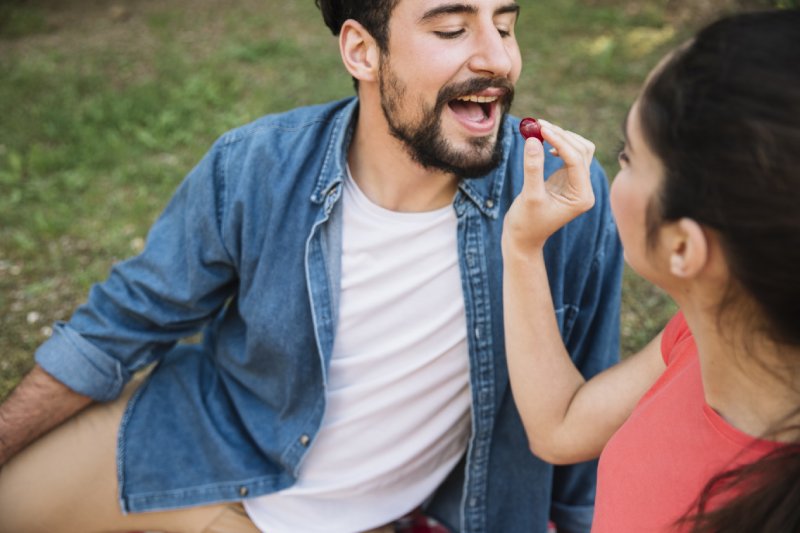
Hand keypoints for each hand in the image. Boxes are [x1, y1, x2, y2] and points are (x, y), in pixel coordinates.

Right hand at [503, 119, 595, 252]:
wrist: (523, 238)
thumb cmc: (526, 223)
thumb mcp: (529, 196)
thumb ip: (532, 168)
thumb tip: (532, 139)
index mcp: (582, 196)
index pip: (576, 160)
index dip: (559, 141)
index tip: (540, 128)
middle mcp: (585, 189)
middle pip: (582, 150)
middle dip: (561, 135)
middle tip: (538, 124)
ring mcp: (577, 183)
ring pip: (578, 149)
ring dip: (561, 137)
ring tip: (539, 129)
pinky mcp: (567, 178)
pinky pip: (568, 154)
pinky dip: (557, 144)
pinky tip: (543, 143)